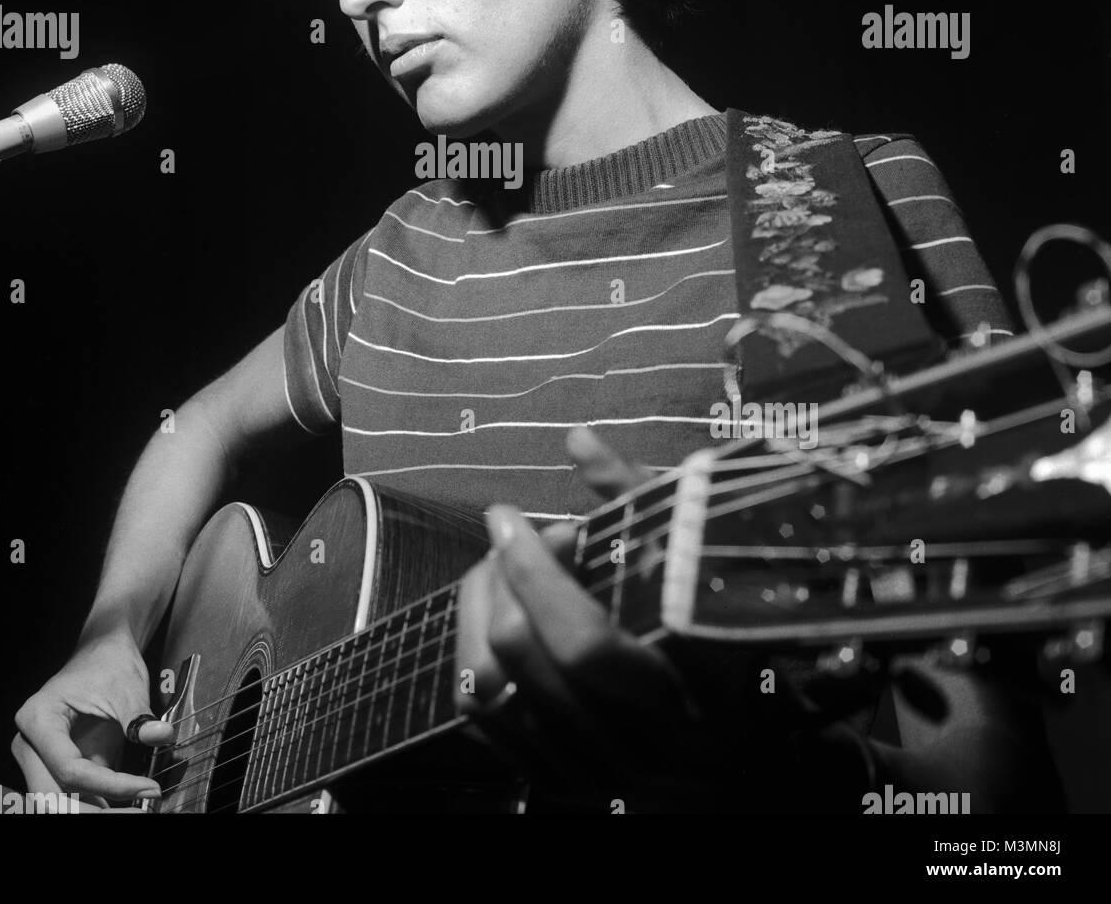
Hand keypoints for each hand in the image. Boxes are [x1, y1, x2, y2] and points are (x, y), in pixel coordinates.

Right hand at [12, 629, 176, 809]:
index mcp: (38, 720)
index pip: (69, 769)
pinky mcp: (61, 766)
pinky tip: (130, 806)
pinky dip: (100, 805)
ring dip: (96, 811)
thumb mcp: (126, 687)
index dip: (108, 786)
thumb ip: (139, 717)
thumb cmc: (108, 662)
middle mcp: (31, 744)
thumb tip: (161, 735)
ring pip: (61, 802)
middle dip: (95, 811)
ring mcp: (42, 759)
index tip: (145, 788)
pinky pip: (75, 796)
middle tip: (139, 813)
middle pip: (55, 796)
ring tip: (138, 810)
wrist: (103, 650)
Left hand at [454, 425, 702, 790]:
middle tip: (510, 538)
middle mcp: (643, 747)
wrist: (749, 735)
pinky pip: (484, 722)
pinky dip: (474, 657)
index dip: (534, 571)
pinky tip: (496, 615)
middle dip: (502, 580)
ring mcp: (600, 774)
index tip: (508, 514)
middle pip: (527, 660)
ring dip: (478, 614)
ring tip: (499, 571)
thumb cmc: (723, 621)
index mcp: (690, 688)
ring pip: (493, 692)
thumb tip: (577, 439)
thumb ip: (639, 495)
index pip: (584, 643)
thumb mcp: (696, 550)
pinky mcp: (564, 784)